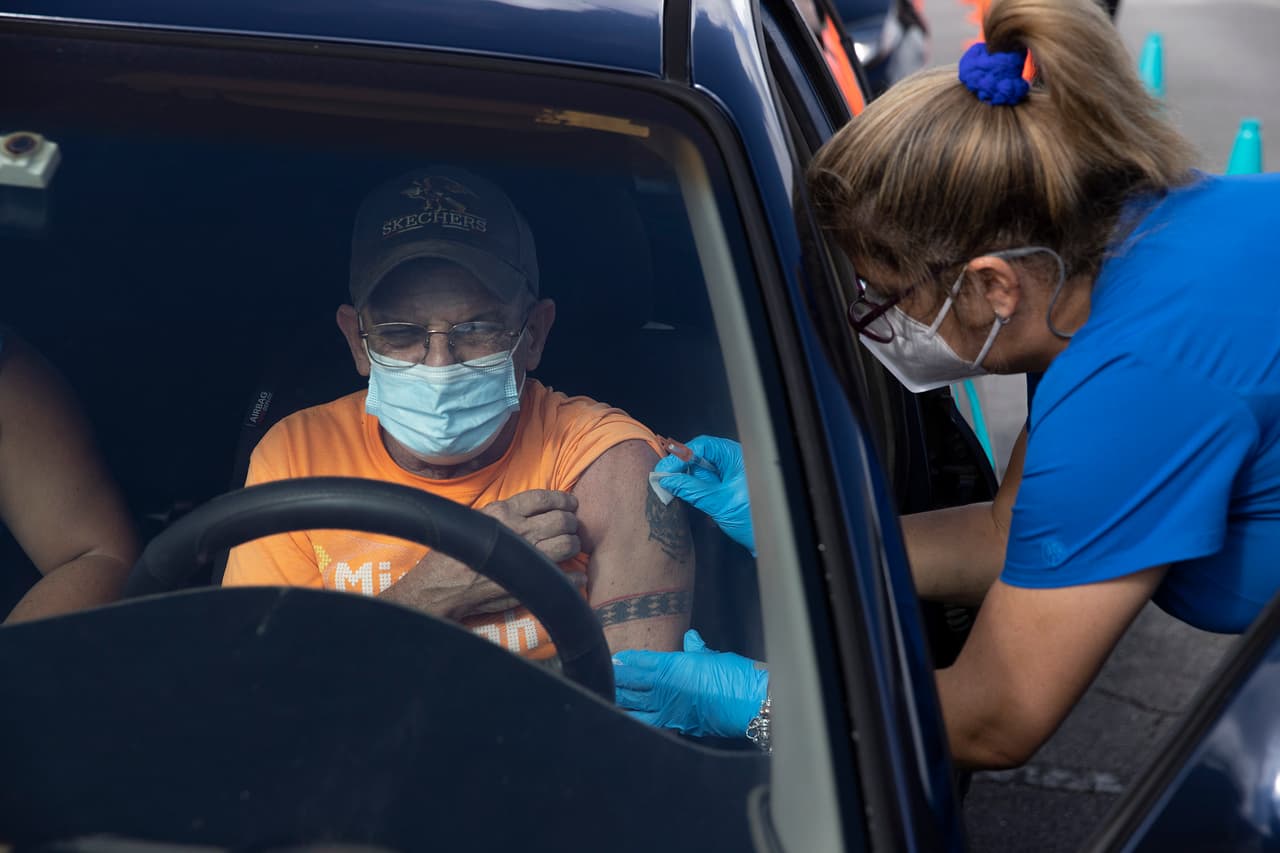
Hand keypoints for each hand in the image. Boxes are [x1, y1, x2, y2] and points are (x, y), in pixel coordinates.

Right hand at [386, 489, 584, 619]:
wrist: (441, 585)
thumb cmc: (454, 553)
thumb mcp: (476, 520)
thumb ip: (503, 514)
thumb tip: (527, 511)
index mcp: (504, 512)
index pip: (543, 498)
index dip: (563, 500)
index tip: (570, 503)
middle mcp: (519, 530)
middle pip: (562, 520)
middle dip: (571, 523)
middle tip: (571, 528)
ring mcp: (526, 555)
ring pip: (568, 544)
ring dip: (574, 545)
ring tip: (570, 547)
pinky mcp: (529, 580)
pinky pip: (565, 575)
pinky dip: (574, 575)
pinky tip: (574, 574)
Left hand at [613, 629, 768, 737]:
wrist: (748, 702)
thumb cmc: (734, 676)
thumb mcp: (712, 657)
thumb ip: (697, 650)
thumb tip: (690, 638)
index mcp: (673, 666)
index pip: (641, 662)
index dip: (626, 661)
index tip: (613, 660)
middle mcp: (667, 688)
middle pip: (633, 685)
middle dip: (616, 682)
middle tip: (601, 678)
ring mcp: (670, 708)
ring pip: (637, 706)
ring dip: (622, 703)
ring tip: (608, 700)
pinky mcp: (679, 725)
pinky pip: (652, 723)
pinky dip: (639, 721)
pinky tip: (630, 722)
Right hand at [655, 436, 754, 554]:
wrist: (767, 541)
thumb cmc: (754, 521)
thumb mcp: (718, 503)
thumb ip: (691, 490)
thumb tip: (668, 479)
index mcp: (737, 457)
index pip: (703, 446)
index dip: (680, 455)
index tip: (664, 469)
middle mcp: (734, 461)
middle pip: (700, 456)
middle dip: (681, 467)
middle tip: (662, 479)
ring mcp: (730, 474)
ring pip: (700, 470)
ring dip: (686, 480)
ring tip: (670, 489)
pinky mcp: (726, 487)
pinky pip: (705, 482)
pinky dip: (693, 488)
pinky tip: (684, 495)